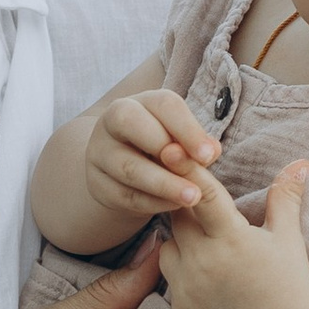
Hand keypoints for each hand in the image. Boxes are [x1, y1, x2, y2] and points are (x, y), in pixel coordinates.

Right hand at [81, 85, 218, 225]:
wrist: (127, 173)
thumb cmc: (162, 149)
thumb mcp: (181, 141)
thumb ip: (198, 144)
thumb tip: (212, 149)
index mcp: (140, 101)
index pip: (163, 104)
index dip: (187, 128)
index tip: (208, 155)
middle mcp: (112, 120)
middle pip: (129, 121)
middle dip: (164, 148)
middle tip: (195, 170)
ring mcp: (99, 151)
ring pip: (128, 166)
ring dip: (164, 184)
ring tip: (192, 197)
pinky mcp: (96, 183)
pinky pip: (124, 195)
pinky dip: (153, 202)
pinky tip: (174, 206)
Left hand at [155, 162, 308, 308]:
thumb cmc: (293, 285)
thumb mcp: (289, 239)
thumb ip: (286, 197)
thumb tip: (301, 161)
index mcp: (232, 239)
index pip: (201, 194)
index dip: (186, 170)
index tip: (171, 150)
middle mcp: (204, 263)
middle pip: (177, 217)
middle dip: (186, 208)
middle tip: (200, 208)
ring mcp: (188, 290)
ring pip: (167, 248)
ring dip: (180, 242)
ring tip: (206, 248)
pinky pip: (170, 282)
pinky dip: (183, 276)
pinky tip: (207, 280)